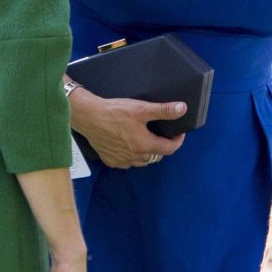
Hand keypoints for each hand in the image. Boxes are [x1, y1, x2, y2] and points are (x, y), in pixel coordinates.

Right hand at [70, 88, 186, 168]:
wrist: (89, 116)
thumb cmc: (115, 112)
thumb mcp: (142, 108)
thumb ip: (163, 110)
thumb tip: (182, 109)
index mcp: (144, 145)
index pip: (169, 149)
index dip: (177, 141)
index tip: (178, 133)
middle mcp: (134, 157)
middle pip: (156, 156)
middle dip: (162, 147)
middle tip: (162, 134)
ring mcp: (121, 160)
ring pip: (142, 161)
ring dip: (148, 153)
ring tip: (147, 139)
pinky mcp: (110, 160)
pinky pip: (127, 162)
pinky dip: (132, 156)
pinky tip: (130, 145)